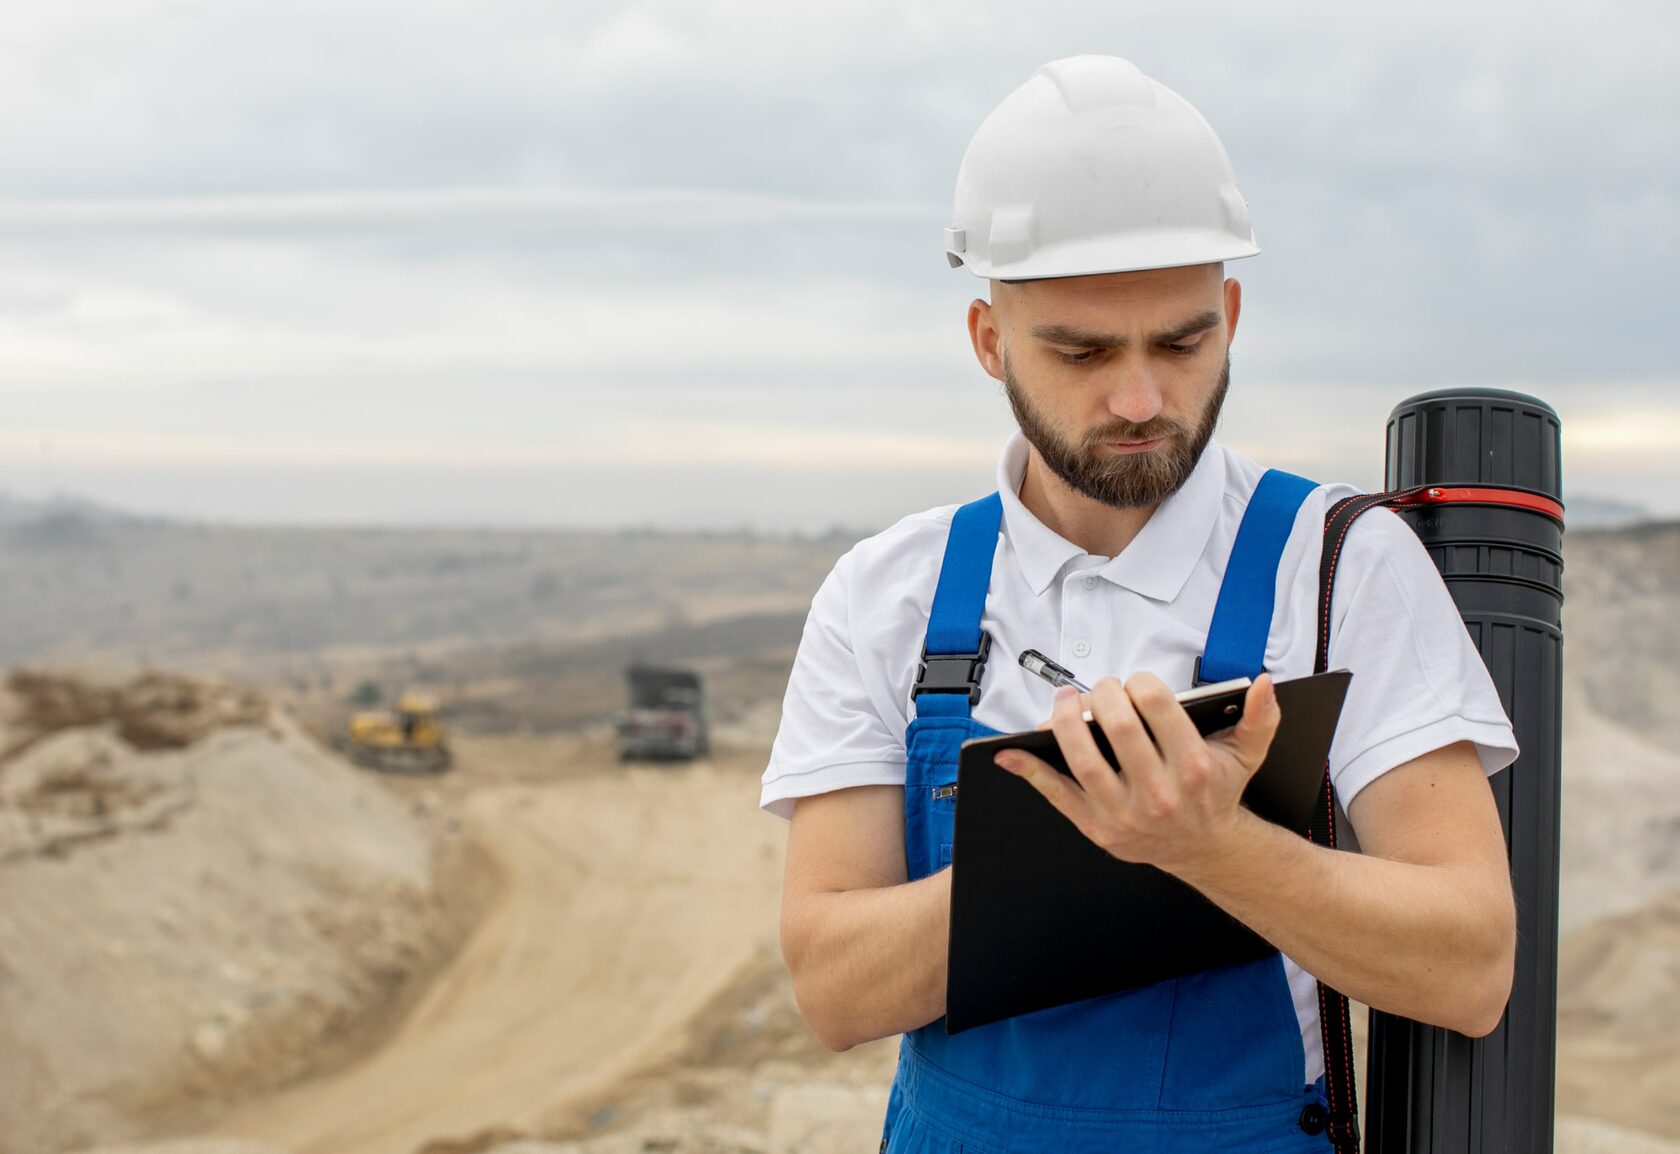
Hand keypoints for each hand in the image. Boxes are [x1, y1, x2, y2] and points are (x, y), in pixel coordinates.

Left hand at [993, 672, 1280, 875]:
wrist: (1205, 848)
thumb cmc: (1216, 792)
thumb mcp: (1247, 755)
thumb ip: (1261, 717)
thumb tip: (1264, 684)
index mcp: (1193, 767)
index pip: (1155, 704)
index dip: (1139, 682)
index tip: (1135, 683)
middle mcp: (1158, 792)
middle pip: (1116, 725)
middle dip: (1102, 693)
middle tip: (1101, 689)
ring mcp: (1124, 813)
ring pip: (1082, 757)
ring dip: (1064, 720)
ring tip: (1064, 701)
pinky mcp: (1097, 828)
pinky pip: (1056, 795)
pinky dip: (1028, 771)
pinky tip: (1009, 753)